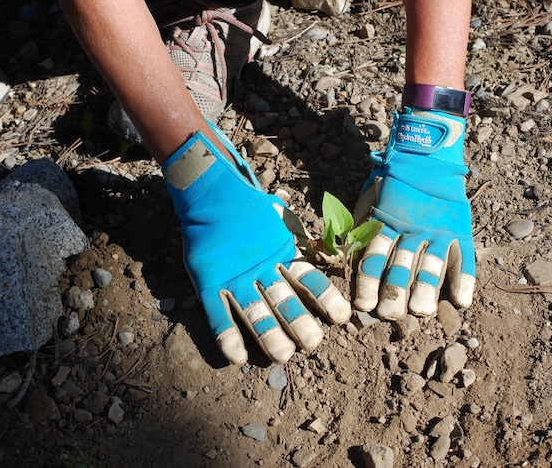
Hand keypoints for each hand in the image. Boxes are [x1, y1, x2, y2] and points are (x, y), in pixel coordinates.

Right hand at [163, 123, 350, 363]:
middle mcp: (262, 269)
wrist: (212, 193)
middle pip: (285, 301)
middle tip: (313, 344)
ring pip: (255, 311)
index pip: (310, 280)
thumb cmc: (252, 208)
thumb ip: (303, 238)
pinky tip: (238, 357)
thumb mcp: (284, 219)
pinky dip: (227, 336)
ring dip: (269, 335)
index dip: (326, 299)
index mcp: (283, 254)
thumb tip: (331, 252)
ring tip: (283, 355)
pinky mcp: (209, 283)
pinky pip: (217, 314)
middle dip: (300, 323)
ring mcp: (235, 278)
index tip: (342, 317)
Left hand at [354, 108, 474, 319]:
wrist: (428, 154)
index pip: (375, 255)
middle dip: (394, 291)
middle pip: (401, 264)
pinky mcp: (460, 230)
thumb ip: (357, 225)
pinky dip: (464, 279)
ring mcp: (438, 230)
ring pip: (431, 263)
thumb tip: (333, 252)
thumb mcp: (369, 199)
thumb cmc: (392, 184)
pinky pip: (464, 257)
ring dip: (425, 289)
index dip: (368, 281)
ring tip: (421, 311)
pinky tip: (461, 300)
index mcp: (387, 222)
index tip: (363, 306)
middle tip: (389, 314)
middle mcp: (413, 229)